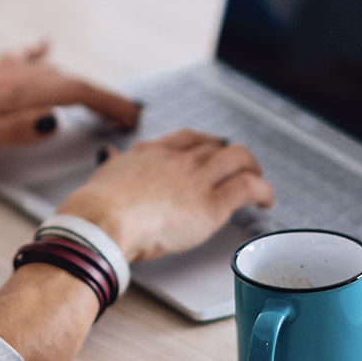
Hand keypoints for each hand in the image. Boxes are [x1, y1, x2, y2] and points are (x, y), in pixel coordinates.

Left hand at [0, 45, 141, 165]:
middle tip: (128, 113)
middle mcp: (13, 76)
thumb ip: (19, 130)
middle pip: (69, 80)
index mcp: (16, 92)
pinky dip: (40, 54)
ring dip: (78, 81)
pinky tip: (46, 46)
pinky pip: (21, 58)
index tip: (131, 116)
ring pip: (50, 70)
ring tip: (99, 96)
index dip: (106, 103)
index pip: (74, 93)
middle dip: (101, 95)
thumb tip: (55, 120)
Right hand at [56, 130, 273, 262]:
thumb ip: (112, 164)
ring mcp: (196, 179)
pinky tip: (266, 201)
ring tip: (258, 181)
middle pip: (216, 145)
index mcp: (151, 152)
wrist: (101, 222)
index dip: (204, 143)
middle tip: (238, 169)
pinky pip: (248, 187)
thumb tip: (107, 155)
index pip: (187, 137)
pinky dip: (263, 190)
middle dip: (230, 155)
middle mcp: (177, 160)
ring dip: (252, 167)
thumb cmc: (95, 210)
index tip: (210, 150)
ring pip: (238, 158)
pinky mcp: (211, 205)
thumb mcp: (103, 176)